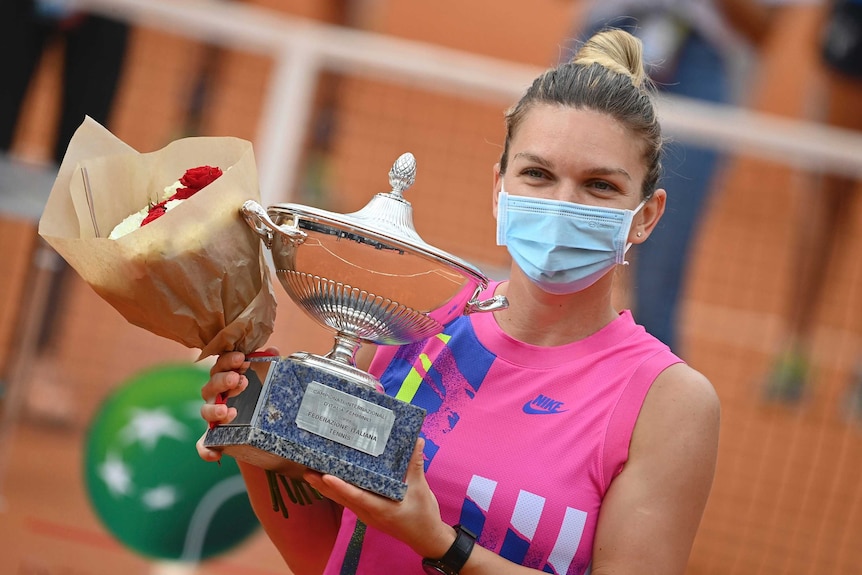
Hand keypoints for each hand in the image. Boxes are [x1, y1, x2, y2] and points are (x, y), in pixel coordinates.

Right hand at [196, 347, 278, 461]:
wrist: (258, 424)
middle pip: (211, 385)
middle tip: (238, 380)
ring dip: (214, 410)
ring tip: (228, 411)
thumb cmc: (256, 393)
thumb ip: (266, 364)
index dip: (229, 361)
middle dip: (223, 381)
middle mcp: (215, 395)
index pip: (221, 365)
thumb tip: (272, 351)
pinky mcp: (212, 437)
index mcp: (225, 377)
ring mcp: (212, 416)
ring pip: (205, 411)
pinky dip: (206, 449)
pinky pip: (203, 444)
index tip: (242, 359)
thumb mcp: (263, 378)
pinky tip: (214, 453)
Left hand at [303, 438, 454, 559]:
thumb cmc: (422, 515)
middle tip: (307, 468)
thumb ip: (415, 464)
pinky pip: (348, 499)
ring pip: (342, 499)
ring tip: (310, 471)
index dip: (340, 487)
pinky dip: (337, 489)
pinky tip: (330, 477)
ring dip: (325, 487)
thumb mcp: (420, 489)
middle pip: (341, 497)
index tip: (325, 476)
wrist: (425, 537)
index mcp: (380, 508)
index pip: (356, 496)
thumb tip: (416, 440)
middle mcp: (368, 512)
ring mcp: (366, 512)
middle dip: (323, 484)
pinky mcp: (367, 510)